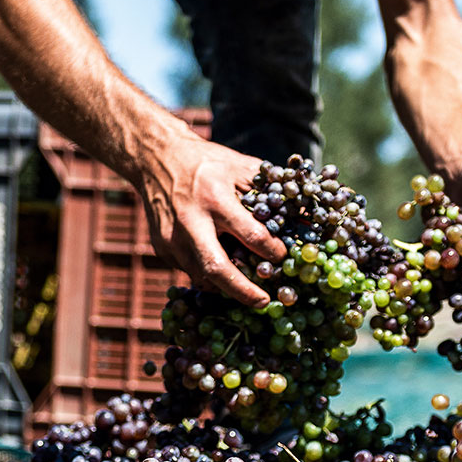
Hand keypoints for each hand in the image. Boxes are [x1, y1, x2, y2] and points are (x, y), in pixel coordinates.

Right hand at [136, 134, 285, 307]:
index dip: (272, 251)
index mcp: (215, 197)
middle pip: (217, 268)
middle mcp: (190, 221)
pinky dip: (209, 275)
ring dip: (226, 287)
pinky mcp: (162, 249)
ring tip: (247, 289)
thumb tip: (305, 217)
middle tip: (264, 302)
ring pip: (202, 276)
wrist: (155, 159)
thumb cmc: (207, 163)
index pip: (250, 235)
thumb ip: (270, 191)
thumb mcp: (240, 167)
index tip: (284, 256)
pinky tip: (223, 270)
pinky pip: (189, 271)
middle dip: (243, 291)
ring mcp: (172, 239)